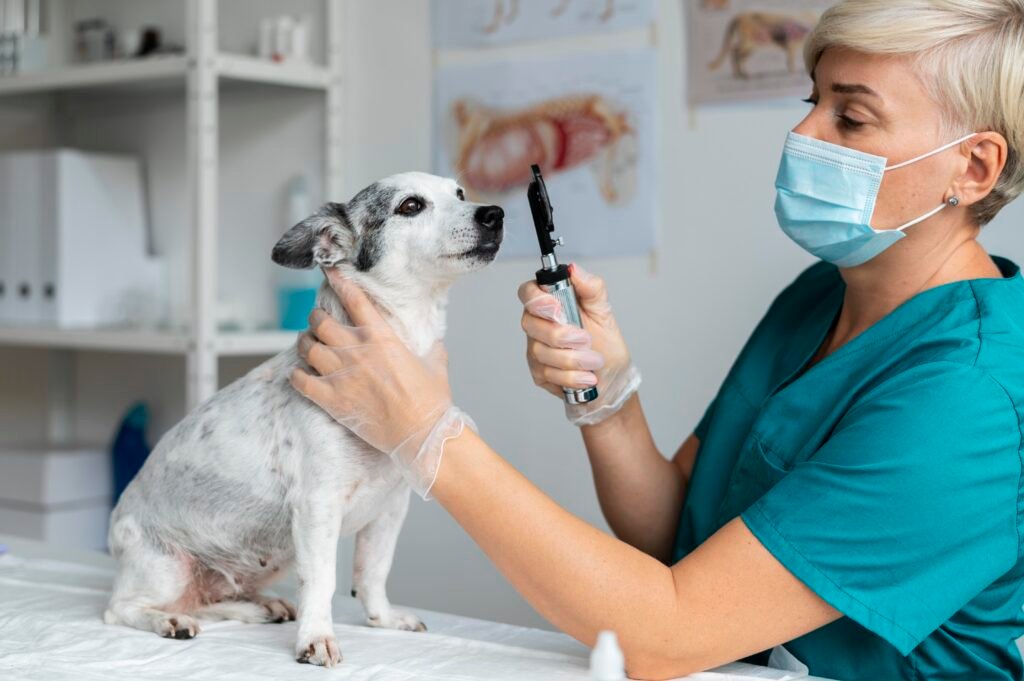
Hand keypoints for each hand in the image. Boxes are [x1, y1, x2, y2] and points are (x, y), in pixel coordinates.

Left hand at [291, 269, 472, 497]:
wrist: (422, 434)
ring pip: (307, 347)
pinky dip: (297, 375)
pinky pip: (301, 381)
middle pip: (321, 322)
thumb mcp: (436, 365)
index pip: (354, 300)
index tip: (330, 273)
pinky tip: (299, 374)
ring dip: (304, 342)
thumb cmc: (431, 402)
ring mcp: (341, 376)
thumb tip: (435, 341)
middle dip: (316, 317)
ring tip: (307, 343)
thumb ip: (432, 347)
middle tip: (318, 320)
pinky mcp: (332, 400)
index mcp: (382, 338)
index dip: (339, 282)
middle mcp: (357, 352)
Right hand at [518, 263, 640, 425]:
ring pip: (541, 352)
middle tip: (586, 340)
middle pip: (531, 325)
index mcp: (550, 304)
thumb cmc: (605, 342)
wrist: (612, 375)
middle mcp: (538, 325)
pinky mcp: (539, 373)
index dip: (536, 300)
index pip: (527, 293)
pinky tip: (586, 377)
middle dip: (561, 335)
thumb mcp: (603, 310)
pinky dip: (571, 376)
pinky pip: (548, 374)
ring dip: (573, 359)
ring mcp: (536, 350)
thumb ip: (590, 287)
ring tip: (595, 361)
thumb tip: (574, 269)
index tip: (556, 309)